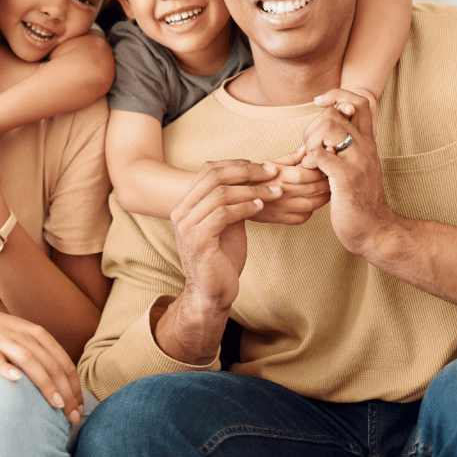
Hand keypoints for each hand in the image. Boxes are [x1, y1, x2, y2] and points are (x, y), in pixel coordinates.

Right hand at [0, 301, 83, 423]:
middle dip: (66, 393)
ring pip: (30, 362)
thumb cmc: (2, 335)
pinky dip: (6, 369)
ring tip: (57, 405)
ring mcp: (5, 341)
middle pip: (52, 366)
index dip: (75, 388)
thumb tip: (64, 389)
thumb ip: (44, 357)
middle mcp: (26, 337)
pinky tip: (16, 380)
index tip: (80, 410)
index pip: (65, 364)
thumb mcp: (27, 339)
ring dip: (46, 384)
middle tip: (73, 417)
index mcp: (40, 336)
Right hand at [159, 160, 279, 363]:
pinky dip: (245, 207)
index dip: (238, 164)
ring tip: (275, 192)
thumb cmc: (221, 257)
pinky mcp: (198, 240)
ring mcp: (187, 226)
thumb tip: (252, 177)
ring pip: (221, 193)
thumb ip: (230, 201)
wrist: (211, 292)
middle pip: (214, 176)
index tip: (264, 166)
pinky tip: (261, 207)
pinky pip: (223, 213)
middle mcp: (181, 212)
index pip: (209, 170)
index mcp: (185, 204)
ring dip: (253, 190)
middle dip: (247, 172)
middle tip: (272, 172)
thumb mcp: (226, 222)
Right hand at [249, 150, 330, 224]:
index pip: (307, 173)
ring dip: (324, 198)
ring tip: (327, 191)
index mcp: (280, 175)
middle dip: (327, 182)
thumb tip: (308, 147)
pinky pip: (302, 218)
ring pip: (311, 205)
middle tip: (334, 177)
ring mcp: (281, 207)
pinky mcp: (279, 219)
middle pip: (313, 188)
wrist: (235, 196)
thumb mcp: (270, 163)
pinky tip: (311, 205)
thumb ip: (291, 157)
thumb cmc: (253, 176)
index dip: (321, 169)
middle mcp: (282, 191)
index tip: (328, 166)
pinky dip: (311, 212)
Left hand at [301, 88, 399, 261]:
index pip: (359, 101)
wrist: (374, 230)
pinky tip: (311, 172)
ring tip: (311, 161)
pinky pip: (320, 155)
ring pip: (327, 128)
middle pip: (335, 113)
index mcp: (368, 142)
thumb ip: (345, 146)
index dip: (337, 95)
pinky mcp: (346, 178)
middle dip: (312, 126)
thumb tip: (324, 126)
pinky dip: (309, 160)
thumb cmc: (358, 199)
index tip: (320, 103)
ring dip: (310, 142)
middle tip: (309, 148)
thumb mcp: (356, 166)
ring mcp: (357, 162)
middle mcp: (366, 147)